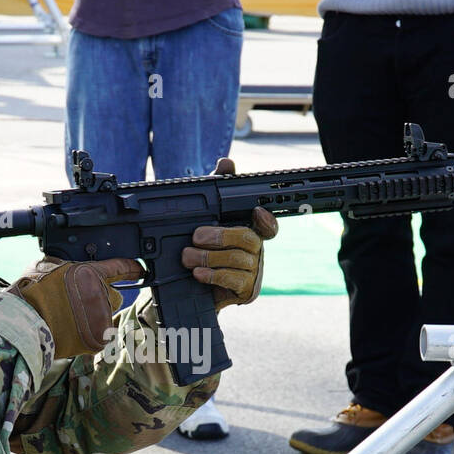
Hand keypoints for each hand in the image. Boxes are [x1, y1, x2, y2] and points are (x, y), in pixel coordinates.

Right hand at [7, 257, 145, 358]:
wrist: (23, 324)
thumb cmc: (30, 293)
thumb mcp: (46, 265)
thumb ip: (66, 265)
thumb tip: (70, 265)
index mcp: (89, 273)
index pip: (119, 268)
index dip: (131, 268)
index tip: (139, 269)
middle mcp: (100, 295)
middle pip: (114, 296)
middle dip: (101, 299)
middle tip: (79, 304)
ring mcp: (101, 318)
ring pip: (105, 316)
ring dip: (93, 317)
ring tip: (68, 319)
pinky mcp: (98, 339)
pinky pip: (98, 334)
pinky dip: (88, 334)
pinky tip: (70, 331)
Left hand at [181, 158, 278, 310]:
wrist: (186, 287)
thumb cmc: (200, 249)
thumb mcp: (204, 218)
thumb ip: (216, 189)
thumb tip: (227, 162)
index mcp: (250, 231)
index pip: (267, 224)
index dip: (266, 219)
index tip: (256, 212)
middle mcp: (255, 250)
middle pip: (247, 237)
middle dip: (219, 235)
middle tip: (195, 236)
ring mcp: (253, 271)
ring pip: (237, 259)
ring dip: (208, 256)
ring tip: (187, 256)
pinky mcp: (246, 291)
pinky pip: (233, 279)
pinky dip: (213, 274)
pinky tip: (198, 273)